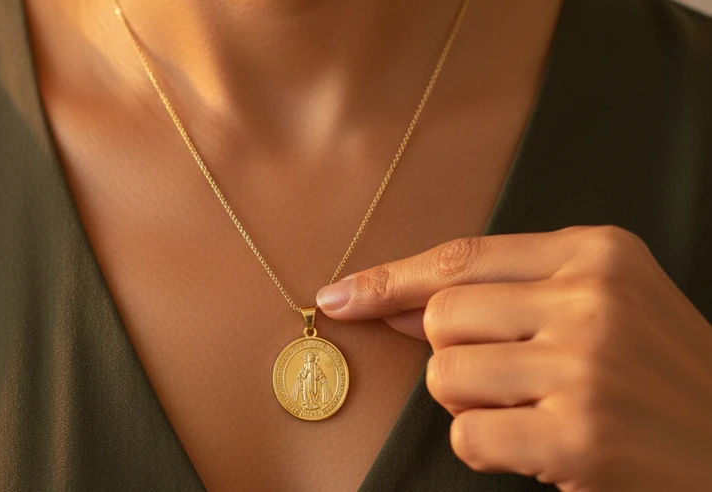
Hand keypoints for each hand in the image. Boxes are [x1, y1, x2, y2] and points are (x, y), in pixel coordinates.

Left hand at [316, 225, 711, 490]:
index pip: (460, 258)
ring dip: (471, 402)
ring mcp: (586, 367)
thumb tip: (397, 306)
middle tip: (513, 377)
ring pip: (445, 374)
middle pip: (442, 317)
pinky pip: (467, 434)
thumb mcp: (598, 303)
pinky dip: (485, 447)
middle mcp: (592, 299)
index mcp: (596, 252)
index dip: (390, 280)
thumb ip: (503, 293)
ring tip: (532, 409)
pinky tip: (536, 446)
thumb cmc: (653, 373)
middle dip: (455, 354)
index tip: (341, 296)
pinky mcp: (579, 435)